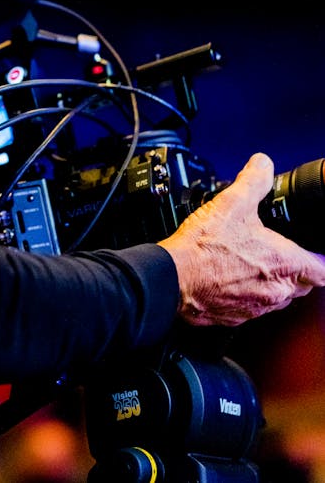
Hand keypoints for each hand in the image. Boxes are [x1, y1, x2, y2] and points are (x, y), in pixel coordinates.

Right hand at [158, 152, 324, 326]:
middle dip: (299, 272)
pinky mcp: (237, 317)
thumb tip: (262, 164)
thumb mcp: (232, 202)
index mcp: (283, 263)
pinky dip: (251, 294)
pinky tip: (235, 278)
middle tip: (284, 255)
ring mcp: (257, 307)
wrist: (174, 278)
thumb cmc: (204, 247)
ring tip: (258, 265)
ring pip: (280, 299)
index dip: (321, 261)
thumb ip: (253, 180)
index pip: (322, 271)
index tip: (316, 254)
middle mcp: (276, 290)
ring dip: (275, 284)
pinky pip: (255, 308)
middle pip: (303, 286)